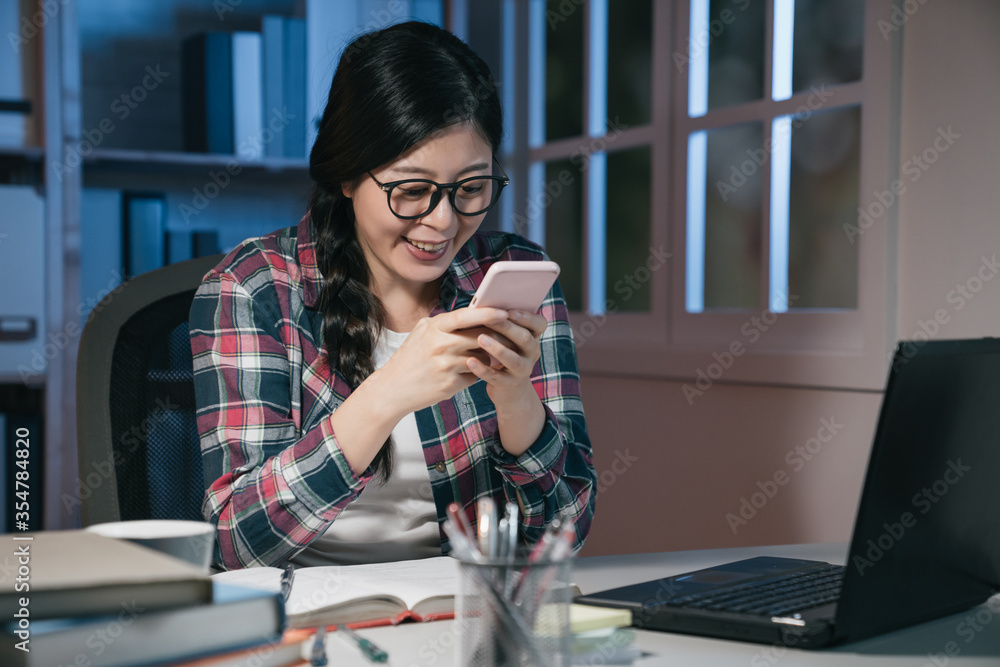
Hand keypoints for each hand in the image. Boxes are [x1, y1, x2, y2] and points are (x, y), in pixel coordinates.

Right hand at [372, 307, 508, 416]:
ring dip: (486, 357)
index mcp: (434, 328)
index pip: (466, 316)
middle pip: (480, 337)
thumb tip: (473, 312)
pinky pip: (474, 375)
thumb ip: (445, 323)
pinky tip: (466, 373)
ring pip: (481, 357)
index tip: (503, 312)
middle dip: (495, 337)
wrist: (392, 389)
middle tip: (506, 337)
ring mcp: (446, 365)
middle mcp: (440, 345)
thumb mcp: (421, 332)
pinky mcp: (450, 384)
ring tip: (481, 357)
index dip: (487, 313)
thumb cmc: (409, 358)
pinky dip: (475, 373)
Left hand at [466, 309, 548, 405]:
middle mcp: (532, 353)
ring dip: (497, 348)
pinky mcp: (508, 384)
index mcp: (533, 337)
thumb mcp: (508, 338)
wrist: (508, 388)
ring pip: (513, 359)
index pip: (540, 324)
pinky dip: (483, 369)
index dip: (527, 317)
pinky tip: (470, 361)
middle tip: (489, 320)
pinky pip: (496, 377)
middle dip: (507, 328)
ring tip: (480, 338)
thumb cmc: (504, 353)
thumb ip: (502, 323)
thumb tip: (483, 304)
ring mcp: (522, 370)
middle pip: (525, 339)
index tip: (509, 311)